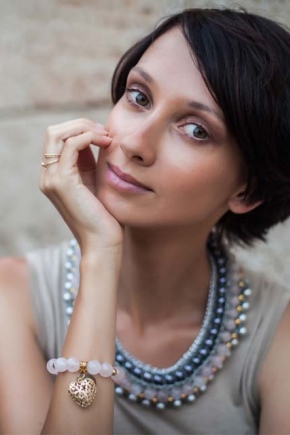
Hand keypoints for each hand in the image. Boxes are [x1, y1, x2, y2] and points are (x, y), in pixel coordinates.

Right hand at [40, 118, 123, 253]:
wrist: (102, 243)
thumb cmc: (104, 216)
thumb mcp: (95, 183)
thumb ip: (89, 162)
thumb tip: (98, 137)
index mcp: (54, 176)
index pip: (58, 139)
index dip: (80, 129)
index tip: (105, 135)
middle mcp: (47, 176)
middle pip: (54, 132)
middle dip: (81, 124)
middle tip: (105, 132)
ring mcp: (51, 178)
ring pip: (58, 133)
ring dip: (85, 128)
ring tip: (107, 137)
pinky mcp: (62, 181)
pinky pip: (71, 145)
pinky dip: (89, 137)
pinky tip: (107, 143)